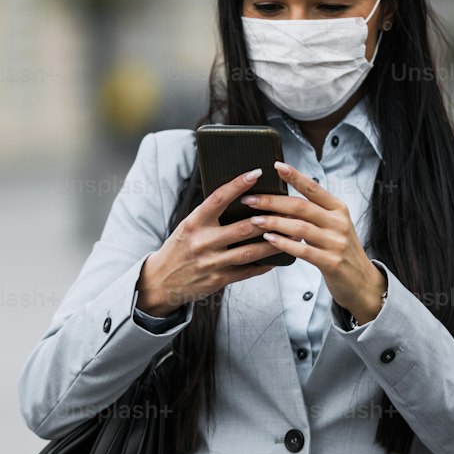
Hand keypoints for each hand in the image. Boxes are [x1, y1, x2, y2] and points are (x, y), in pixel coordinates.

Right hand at [137, 166, 285, 314]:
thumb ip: (210, 214)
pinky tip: (276, 258)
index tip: (256, 172)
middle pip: (243, 227)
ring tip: (292, 234)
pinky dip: (263, 264)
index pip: (218, 198)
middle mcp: (203, 242)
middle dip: (270, 219)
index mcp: (194, 223)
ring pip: (250, 251)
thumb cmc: (179, 248)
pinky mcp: (218, 280)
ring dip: (274, 243)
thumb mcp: (188, 226)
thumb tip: (240, 196)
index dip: (238, 184)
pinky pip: (246, 271)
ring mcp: (211, 263)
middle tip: (290, 209)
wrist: (161, 281)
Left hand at [243, 160, 386, 323]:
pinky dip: (284, 243)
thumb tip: (283, 200)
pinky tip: (270, 240)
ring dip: (274, 222)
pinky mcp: (331, 262)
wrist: (362, 281)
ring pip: (299, 227)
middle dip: (272, 201)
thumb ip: (314, 213)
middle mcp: (338, 222)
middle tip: (250, 199)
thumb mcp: (333, 226)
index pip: (313, 188)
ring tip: (255, 220)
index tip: (276, 166)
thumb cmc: (341, 250)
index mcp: (338, 208)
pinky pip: (303, 250)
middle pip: (301, 206)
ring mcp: (336, 242)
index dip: (295, 176)